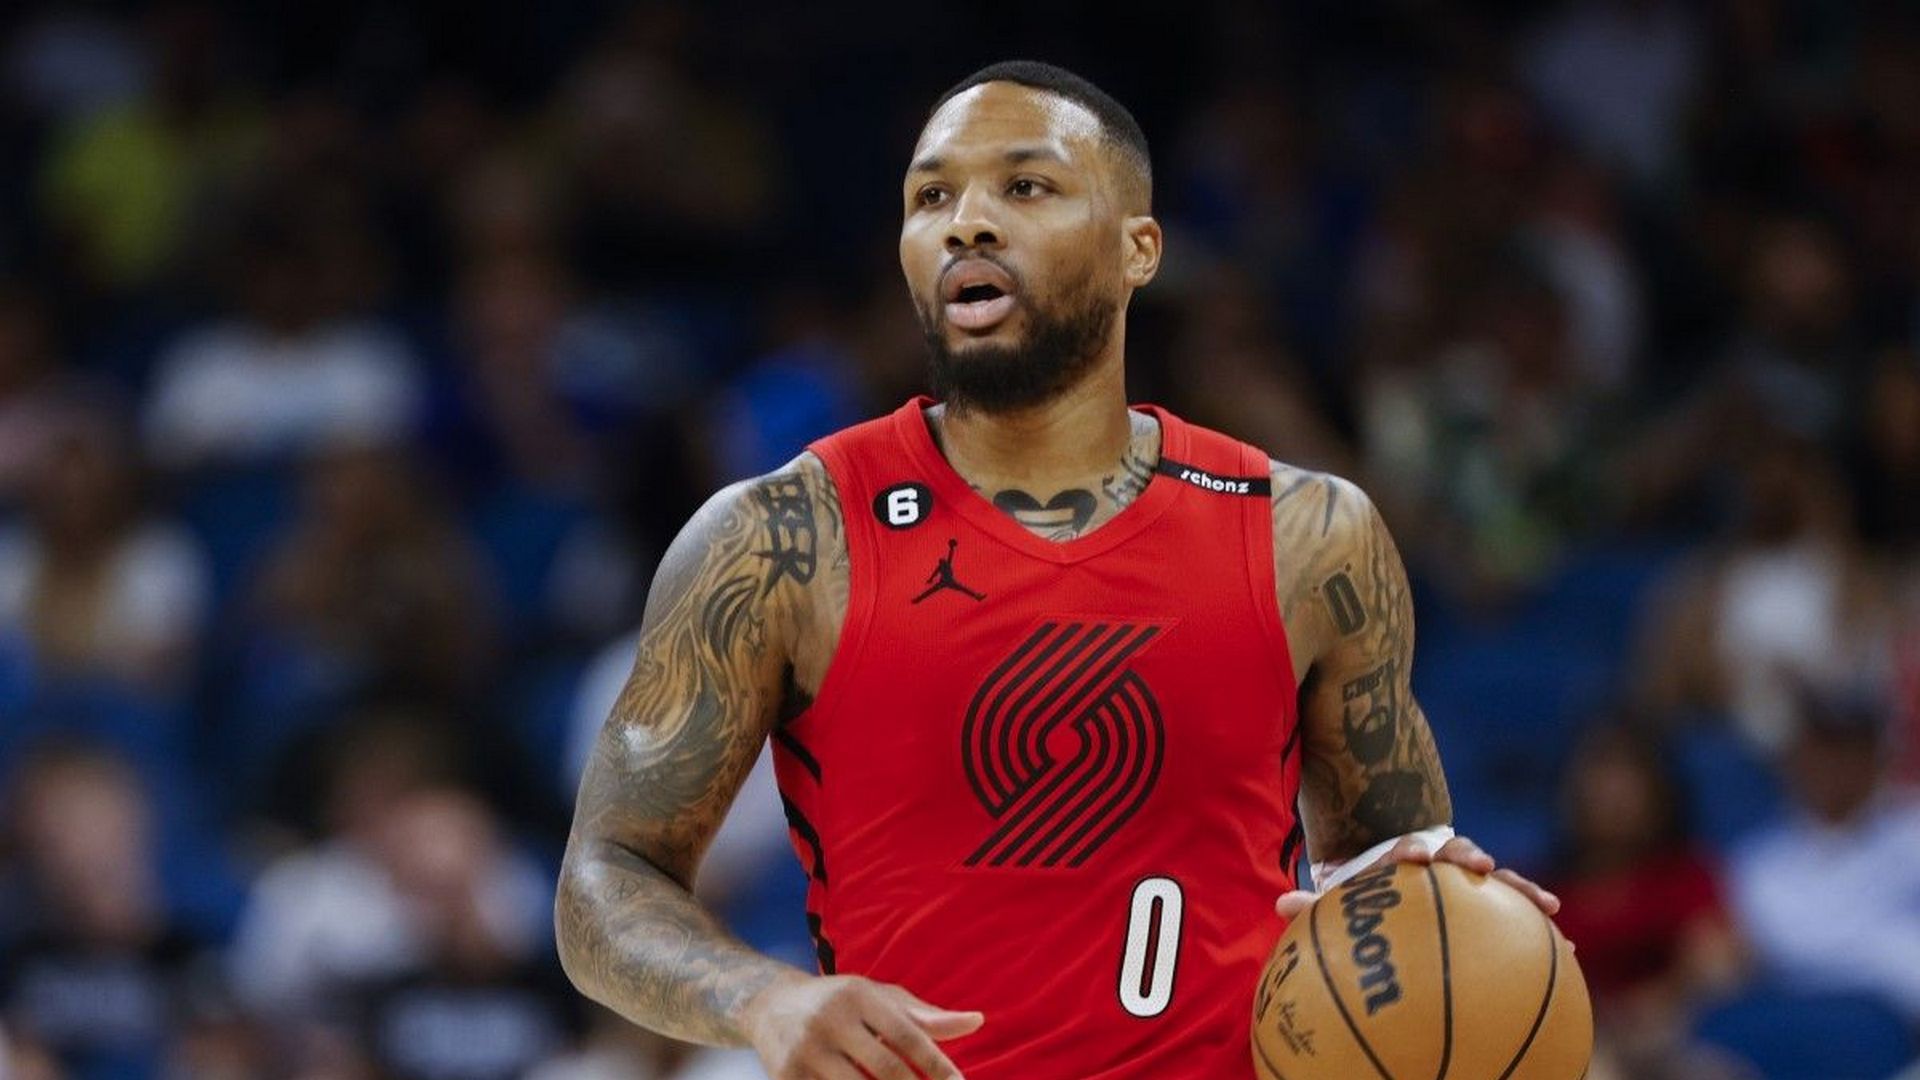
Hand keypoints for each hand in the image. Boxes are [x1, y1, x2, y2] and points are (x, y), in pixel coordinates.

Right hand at [742, 973, 983, 1079]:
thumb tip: (977, 1021)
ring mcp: (804, 1051)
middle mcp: (830, 1019)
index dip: (936, 1064)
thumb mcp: (880, 998)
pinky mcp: (785, 1077)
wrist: (769, 1004)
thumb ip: (926, 1015)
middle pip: (885, 1069)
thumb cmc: (841, 1002)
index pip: (907, 1034)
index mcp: (858, 995)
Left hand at [1273, 833, 1560, 920]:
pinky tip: (1569, 950)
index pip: (1408, 848)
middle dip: (1472, 857)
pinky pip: (1518, 917)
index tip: (1414, 856)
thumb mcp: (1341, 902)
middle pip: (1460, 853)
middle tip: (1485, 866)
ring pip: (1499, 882)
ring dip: (1522, 891)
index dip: (1411, 849)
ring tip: (1549, 908)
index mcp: (1403, 858)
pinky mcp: (1491, 906)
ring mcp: (1469, 882)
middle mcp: (1440, 863)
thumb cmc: (1362, 898)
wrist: (1389, 887)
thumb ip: (1315, 905)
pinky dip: (1540, 930)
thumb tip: (1280, 903)